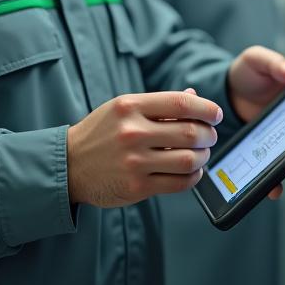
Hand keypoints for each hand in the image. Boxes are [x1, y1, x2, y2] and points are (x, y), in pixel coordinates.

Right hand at [67, 90, 222, 206]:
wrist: (69, 165)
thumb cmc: (101, 133)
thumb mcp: (123, 109)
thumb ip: (159, 104)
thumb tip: (195, 97)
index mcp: (130, 106)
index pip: (182, 103)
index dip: (206, 108)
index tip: (215, 114)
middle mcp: (132, 132)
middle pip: (191, 132)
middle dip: (209, 135)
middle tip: (210, 136)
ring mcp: (134, 161)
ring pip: (190, 160)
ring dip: (204, 157)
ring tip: (201, 154)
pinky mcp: (137, 187)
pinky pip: (180, 183)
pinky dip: (194, 176)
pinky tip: (191, 171)